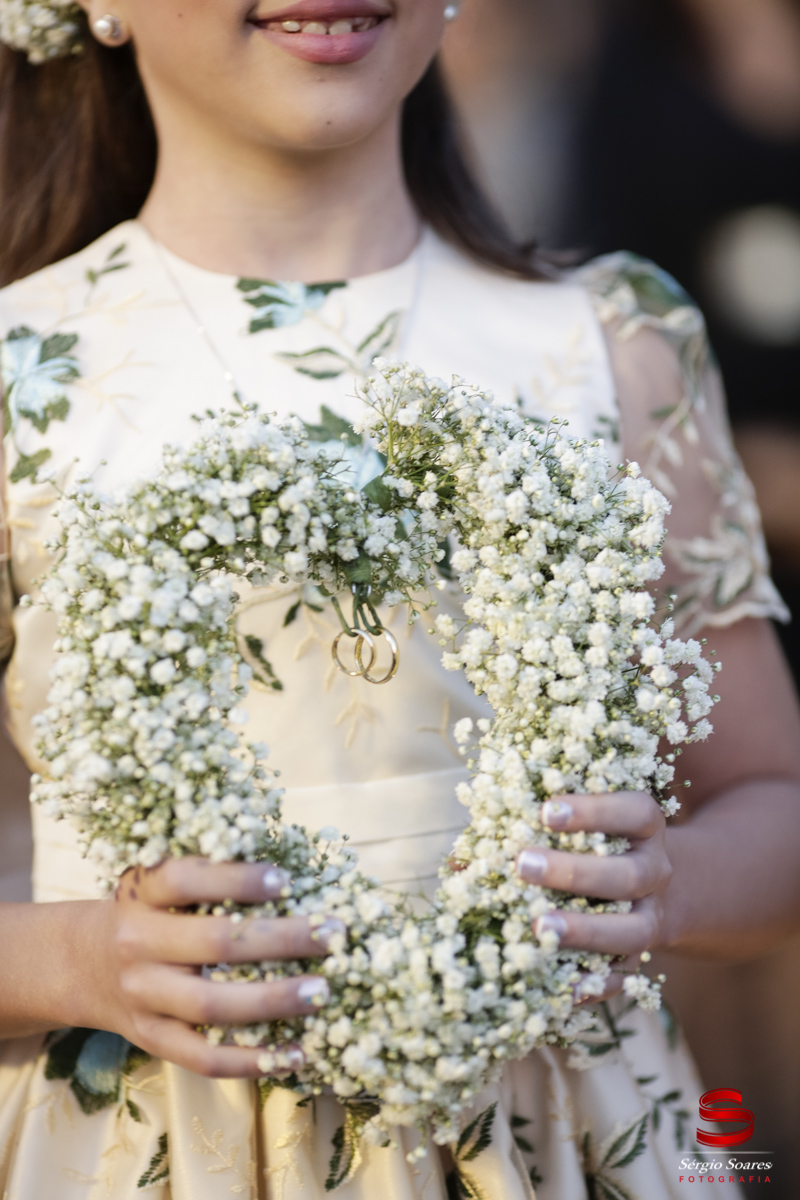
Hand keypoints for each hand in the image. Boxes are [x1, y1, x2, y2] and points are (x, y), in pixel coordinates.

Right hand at [91, 857, 337, 1077]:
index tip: (285, 879)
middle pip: (214, 944)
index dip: (236, 879)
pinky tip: (297, 1052)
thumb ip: (210, 877)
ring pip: (212, 1006)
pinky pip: (203, 1059)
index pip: (186, 880)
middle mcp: (137, 944)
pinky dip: (252, 1061)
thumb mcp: (161, 883)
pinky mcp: (152, 1039)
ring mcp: (143, 997)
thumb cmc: (149, 912)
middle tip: (331, 935)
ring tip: (321, 991)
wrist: (84, 963)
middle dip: (280, 939)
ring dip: (273, 1000)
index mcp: (142, 894)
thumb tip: (294, 868)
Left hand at [516, 793, 671, 1001]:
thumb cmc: (588, 845)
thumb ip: (522, 831)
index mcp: (644, 829)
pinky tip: (562, 988)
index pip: (635, 812)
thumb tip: (460, 860)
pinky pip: (624, 978)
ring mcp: (652, 918)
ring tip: (538, 927)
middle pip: (629, 875)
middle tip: (522, 865)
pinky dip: (594, 984)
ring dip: (585, 930)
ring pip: (634, 931)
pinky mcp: (639, 960)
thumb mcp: (569, 827)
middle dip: (575, 872)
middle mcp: (656, 872)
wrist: (644, 888)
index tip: (545, 811)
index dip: (595, 810)